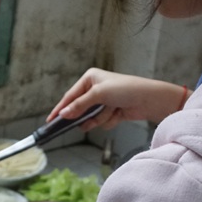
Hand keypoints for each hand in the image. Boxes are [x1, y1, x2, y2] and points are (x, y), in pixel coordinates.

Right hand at [48, 68, 190, 129]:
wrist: (150, 99)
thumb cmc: (126, 89)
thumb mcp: (99, 94)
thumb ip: (80, 105)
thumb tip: (63, 114)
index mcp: (90, 78)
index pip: (70, 96)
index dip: (61, 108)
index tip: (51, 120)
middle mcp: (96, 89)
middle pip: (81, 108)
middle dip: (85, 115)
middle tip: (83, 123)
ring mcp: (105, 101)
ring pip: (92, 117)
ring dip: (100, 118)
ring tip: (110, 113)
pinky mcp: (113, 111)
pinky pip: (103, 121)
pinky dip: (109, 120)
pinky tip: (119, 114)